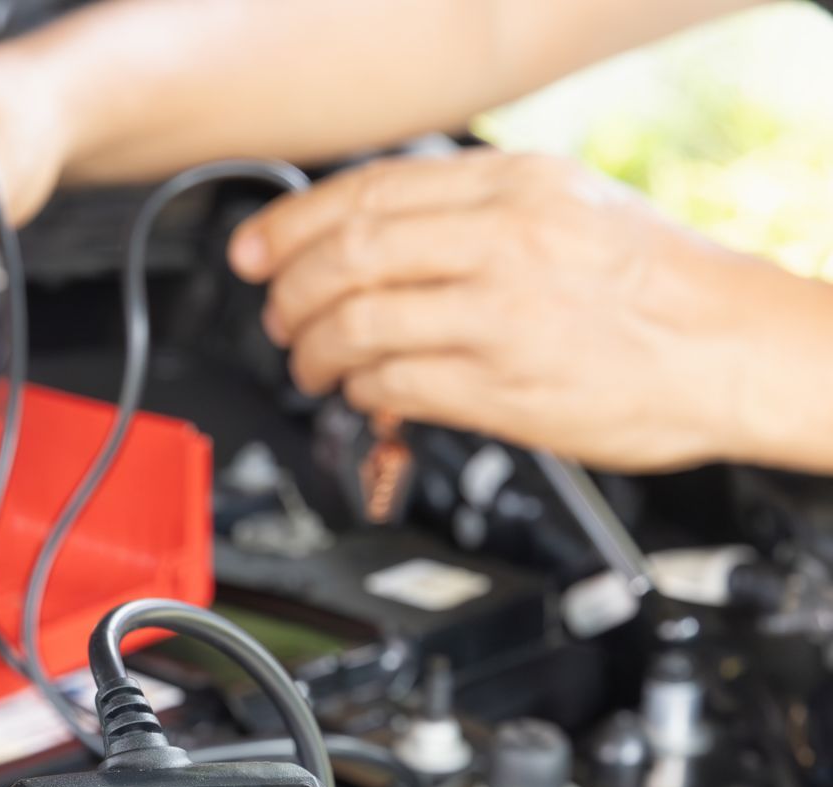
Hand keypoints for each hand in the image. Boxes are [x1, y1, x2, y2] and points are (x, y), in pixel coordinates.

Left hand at [230, 148, 832, 472]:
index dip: (292, 224)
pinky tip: (364, 393)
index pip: (368, 192)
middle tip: (277, 314)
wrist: (736, 352)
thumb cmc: (660, 288)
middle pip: (346, 254)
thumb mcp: (569, 209)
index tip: (256, 250)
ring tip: (312, 363)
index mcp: (515, 187)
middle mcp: (503, 241)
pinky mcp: (500, 387)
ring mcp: (499, 314)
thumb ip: (475, 214)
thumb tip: (376, 235)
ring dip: (314, 350)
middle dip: (290, 290)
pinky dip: (361, 391)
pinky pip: (393, 383)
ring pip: (356, 323)